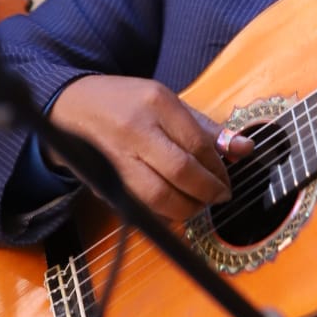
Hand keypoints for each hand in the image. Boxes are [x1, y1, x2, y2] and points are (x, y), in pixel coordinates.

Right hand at [48, 74, 252, 222]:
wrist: (71, 107)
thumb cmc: (126, 102)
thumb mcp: (168, 102)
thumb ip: (206, 128)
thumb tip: (245, 149)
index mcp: (156, 103)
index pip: (197, 144)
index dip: (218, 168)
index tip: (227, 178)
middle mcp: (136, 130)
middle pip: (180, 172)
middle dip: (206, 191)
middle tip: (219, 197)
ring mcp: (117, 158)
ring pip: (158, 197)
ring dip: (186, 208)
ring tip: (198, 204)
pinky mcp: (104, 182)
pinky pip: (139, 207)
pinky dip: (161, 214)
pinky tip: (173, 208)